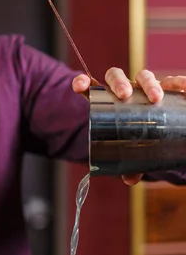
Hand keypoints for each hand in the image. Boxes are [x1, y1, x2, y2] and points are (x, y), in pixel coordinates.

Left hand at [73, 68, 185, 184]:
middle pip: (115, 76)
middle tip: (125, 95)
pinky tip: (181, 87)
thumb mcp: (132, 154)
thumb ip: (129, 165)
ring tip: (155, 97)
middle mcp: (125, 90)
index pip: (91, 87)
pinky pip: (171, 81)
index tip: (80, 86)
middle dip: (119, 82)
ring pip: (142, 76)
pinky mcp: (166, 87)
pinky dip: (176, 82)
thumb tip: (130, 179)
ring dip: (148, 83)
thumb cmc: (139, 141)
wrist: (163, 134)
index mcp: (108, 102)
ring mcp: (145, 87)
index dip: (83, 83)